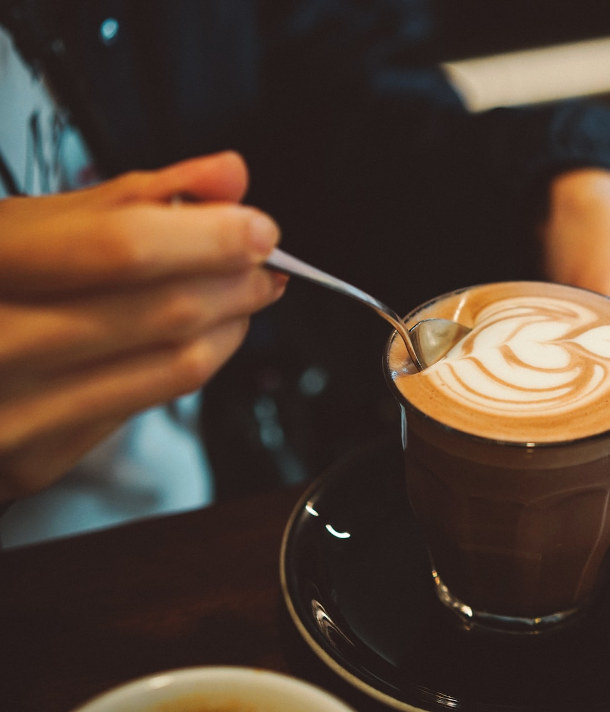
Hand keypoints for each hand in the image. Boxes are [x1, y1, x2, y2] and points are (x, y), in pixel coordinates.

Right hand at [0, 151, 285, 501]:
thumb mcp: (31, 224)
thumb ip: (135, 197)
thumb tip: (227, 175)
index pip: (125, 247)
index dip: (210, 237)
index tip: (258, 229)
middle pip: (165, 312)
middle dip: (237, 282)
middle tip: (264, 265)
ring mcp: (13, 409)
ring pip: (176, 365)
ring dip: (231, 324)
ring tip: (244, 297)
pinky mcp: (37, 457)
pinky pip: (152, 405)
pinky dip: (196, 363)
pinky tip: (202, 337)